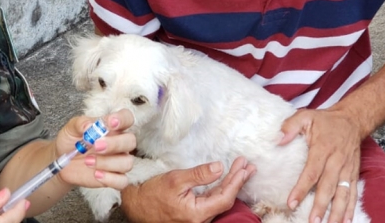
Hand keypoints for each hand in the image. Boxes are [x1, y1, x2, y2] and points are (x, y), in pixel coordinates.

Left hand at [56, 109, 136, 189]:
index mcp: (112, 127)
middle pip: (131, 141)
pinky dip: (110, 179)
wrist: (63, 162)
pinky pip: (122, 181)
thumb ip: (81, 124)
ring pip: (127, 162)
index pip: (127, 118)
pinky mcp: (114, 178)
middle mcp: (119, 144)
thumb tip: (89, 126)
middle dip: (115, 143)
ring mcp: (118, 161)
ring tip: (88, 161)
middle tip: (96, 145)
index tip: (111, 122)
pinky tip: (96, 174)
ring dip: (107, 162)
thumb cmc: (71, 141)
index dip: (123, 119)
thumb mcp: (71, 128)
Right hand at [121, 156, 255, 222]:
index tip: (243, 167)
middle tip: (248, 166)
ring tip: (241, 171)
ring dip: (231, 184)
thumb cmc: (152, 194)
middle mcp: (200, 220)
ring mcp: (197, 219)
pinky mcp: (193, 215)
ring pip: (220, 201)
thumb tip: (219, 167)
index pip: (224, 197)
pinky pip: (212, 202)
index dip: (236, 181)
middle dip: (238, 181)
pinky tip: (225, 182)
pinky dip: (220, 189)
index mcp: (197, 213)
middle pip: (225, 200)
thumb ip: (198, 174)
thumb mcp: (175, 179)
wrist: (136, 206)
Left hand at [280, 109, 362, 222]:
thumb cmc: (324, 121)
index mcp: (323, 148)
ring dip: (337, 212)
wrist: (351, 120)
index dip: (301, 188)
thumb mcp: (305, 116)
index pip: (311, 172)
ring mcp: (347, 169)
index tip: (291, 202)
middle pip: (328, 187)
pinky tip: (346, 221)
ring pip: (343, 194)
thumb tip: (277, 140)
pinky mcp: (353, 173)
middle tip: (312, 221)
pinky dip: (351, 208)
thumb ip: (290, 126)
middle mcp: (337, 161)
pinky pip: (353, 193)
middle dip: (320, 206)